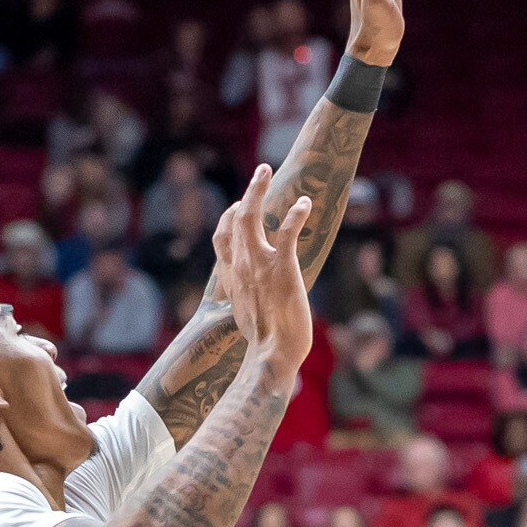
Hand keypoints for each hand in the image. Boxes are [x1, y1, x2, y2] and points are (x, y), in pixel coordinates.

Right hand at [211, 165, 316, 373]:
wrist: (273, 355)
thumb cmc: (265, 342)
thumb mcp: (247, 313)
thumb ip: (247, 296)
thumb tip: (252, 296)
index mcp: (232, 277)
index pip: (222, 238)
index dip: (228, 218)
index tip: (240, 206)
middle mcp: (240, 266)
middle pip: (235, 219)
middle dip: (249, 191)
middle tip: (261, 172)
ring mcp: (259, 265)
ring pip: (251, 217)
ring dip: (258, 190)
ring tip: (266, 170)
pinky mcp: (283, 269)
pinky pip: (287, 232)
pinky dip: (296, 214)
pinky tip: (305, 203)